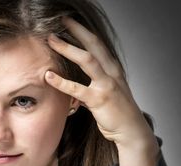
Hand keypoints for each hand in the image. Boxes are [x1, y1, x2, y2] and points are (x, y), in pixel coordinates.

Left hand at [44, 17, 154, 148]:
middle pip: (93, 44)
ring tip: (52, 40)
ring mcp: (106, 85)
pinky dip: (62, 82)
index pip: (97, 44)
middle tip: (61, 20)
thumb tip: (76, 82)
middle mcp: (111, 72)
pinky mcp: (99, 99)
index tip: (69, 22)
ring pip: (87, 60)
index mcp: (113, 68)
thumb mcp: (107, 92)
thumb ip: (93, 84)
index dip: (84, 31)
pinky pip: (78, 88)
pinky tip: (49, 76)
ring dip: (67, 48)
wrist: (131, 130)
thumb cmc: (118, 112)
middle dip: (77, 30)